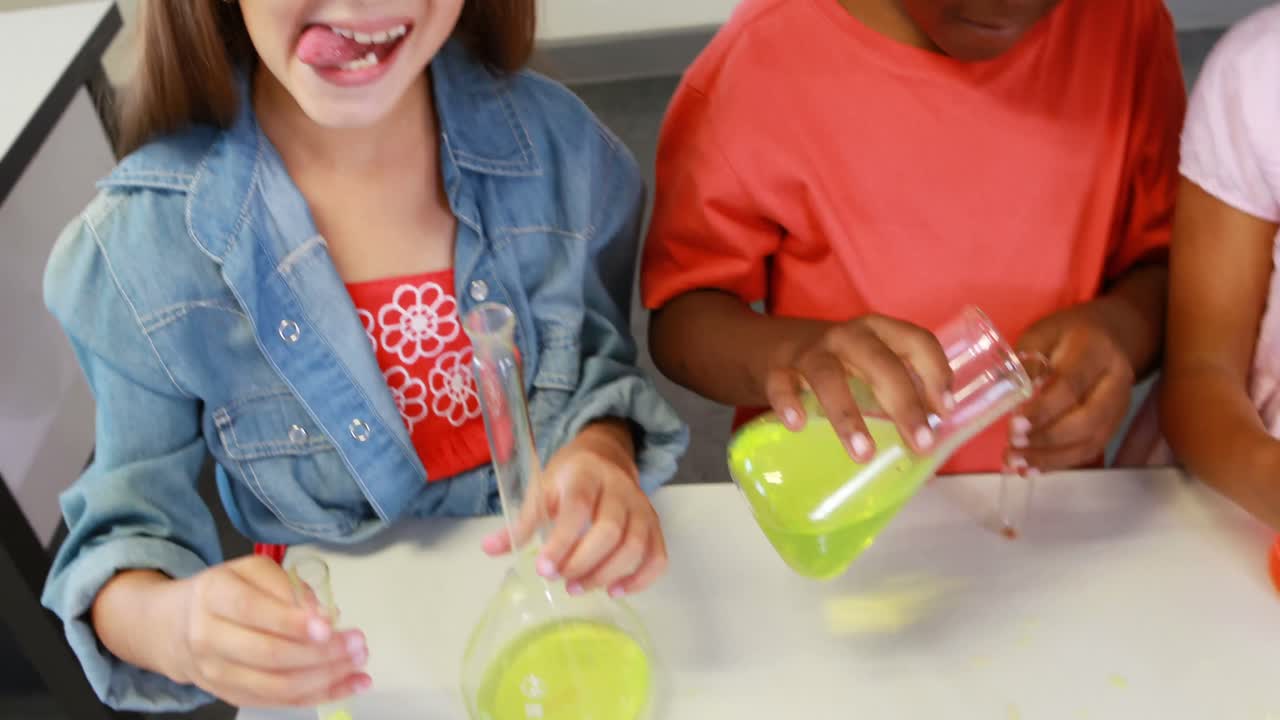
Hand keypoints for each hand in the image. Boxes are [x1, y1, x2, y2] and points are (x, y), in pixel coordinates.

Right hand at [161, 556, 369, 707]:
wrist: (177, 627)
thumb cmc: (226, 592)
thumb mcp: (252, 572)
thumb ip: (286, 587)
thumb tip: (321, 614)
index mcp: (213, 595)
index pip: (253, 611)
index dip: (291, 622)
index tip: (328, 626)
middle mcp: (209, 637)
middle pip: (269, 654)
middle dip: (321, 654)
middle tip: (357, 644)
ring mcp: (216, 673)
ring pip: (276, 685)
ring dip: (325, 678)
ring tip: (359, 665)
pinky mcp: (230, 695)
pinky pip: (278, 701)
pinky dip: (319, 695)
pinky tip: (349, 684)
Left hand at [482, 420, 666, 596]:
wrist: (604, 457)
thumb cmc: (568, 479)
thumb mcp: (542, 490)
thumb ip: (521, 522)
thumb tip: (488, 549)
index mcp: (585, 474)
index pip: (578, 507)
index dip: (562, 541)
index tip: (544, 569)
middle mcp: (619, 488)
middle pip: (610, 530)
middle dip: (584, 563)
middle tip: (561, 581)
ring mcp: (641, 506)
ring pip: (636, 545)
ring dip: (607, 574)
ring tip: (578, 588)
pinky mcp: (655, 524)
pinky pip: (658, 556)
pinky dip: (640, 579)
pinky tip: (614, 590)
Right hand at [765, 315, 952, 459]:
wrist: (772, 346)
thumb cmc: (839, 363)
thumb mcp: (871, 365)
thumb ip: (898, 393)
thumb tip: (929, 446)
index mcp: (879, 332)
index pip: (916, 341)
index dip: (936, 372)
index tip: (945, 411)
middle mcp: (847, 336)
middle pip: (879, 362)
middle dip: (904, 403)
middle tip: (920, 443)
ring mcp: (810, 352)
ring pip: (828, 376)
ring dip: (847, 415)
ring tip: (863, 453)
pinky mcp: (777, 369)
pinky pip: (781, 384)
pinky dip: (788, 402)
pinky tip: (797, 424)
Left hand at [1012, 302, 1136, 471]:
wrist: (1111, 336)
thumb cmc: (1067, 334)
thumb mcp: (1043, 333)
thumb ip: (1026, 361)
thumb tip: (1006, 394)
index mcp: (1095, 350)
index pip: (1071, 384)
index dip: (1043, 408)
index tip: (1014, 422)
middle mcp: (1116, 380)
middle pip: (1088, 418)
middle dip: (1047, 437)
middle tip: (1013, 445)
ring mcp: (1120, 405)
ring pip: (1091, 440)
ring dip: (1050, 457)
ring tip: (1015, 463)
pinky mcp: (1114, 423)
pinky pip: (1090, 450)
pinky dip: (1059, 463)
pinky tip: (1031, 468)